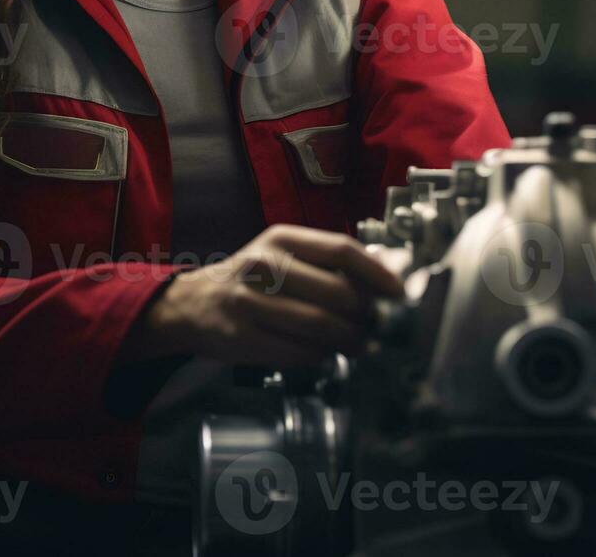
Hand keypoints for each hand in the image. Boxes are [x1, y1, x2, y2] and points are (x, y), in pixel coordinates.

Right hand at [127, 224, 404, 366]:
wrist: (196, 303)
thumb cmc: (254, 279)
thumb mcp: (284, 253)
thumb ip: (328, 262)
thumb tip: (387, 275)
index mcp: (281, 238)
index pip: (342, 250)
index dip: (377, 274)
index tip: (399, 293)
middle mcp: (265, 265)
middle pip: (337, 293)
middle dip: (367, 315)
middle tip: (378, 326)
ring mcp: (251, 302)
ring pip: (321, 327)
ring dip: (350, 341)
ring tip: (360, 344)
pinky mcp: (244, 336)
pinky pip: (300, 352)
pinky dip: (322, 356)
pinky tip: (326, 353)